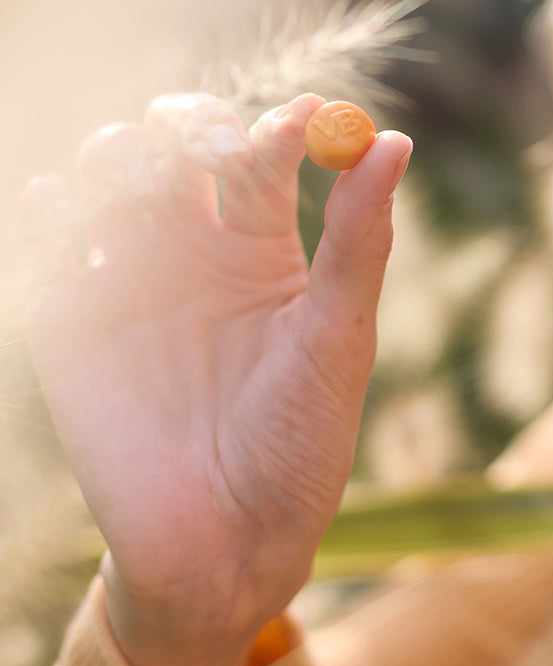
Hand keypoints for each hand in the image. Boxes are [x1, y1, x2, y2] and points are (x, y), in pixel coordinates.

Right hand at [16, 92, 411, 665]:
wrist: (223, 543)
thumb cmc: (300, 443)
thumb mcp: (338, 337)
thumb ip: (357, 238)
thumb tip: (394, 140)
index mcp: (262, 242)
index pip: (263, 150)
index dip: (282, 125)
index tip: (306, 122)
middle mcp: (191, 245)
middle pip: (176, 141)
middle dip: (192, 126)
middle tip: (218, 156)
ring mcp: (127, 275)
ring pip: (107, 169)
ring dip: (120, 154)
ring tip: (148, 187)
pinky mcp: (68, 316)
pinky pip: (45, 236)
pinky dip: (49, 207)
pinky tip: (75, 219)